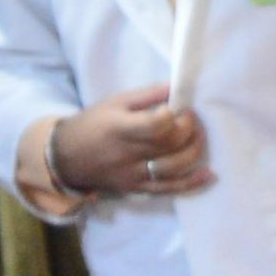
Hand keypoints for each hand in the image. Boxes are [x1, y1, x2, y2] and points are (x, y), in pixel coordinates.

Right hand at [52, 85, 212, 198]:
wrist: (67, 158)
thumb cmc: (93, 124)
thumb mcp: (116, 102)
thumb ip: (148, 94)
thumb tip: (178, 86)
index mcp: (120, 128)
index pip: (155, 126)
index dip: (174, 116)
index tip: (178, 107)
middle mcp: (128, 154)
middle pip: (169, 145)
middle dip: (189, 130)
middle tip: (191, 118)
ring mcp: (133, 174)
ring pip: (174, 168)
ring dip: (194, 151)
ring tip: (196, 137)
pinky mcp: (137, 188)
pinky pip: (169, 189)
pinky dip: (191, 183)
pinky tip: (208, 174)